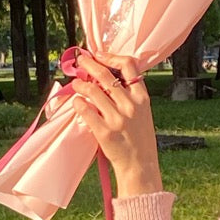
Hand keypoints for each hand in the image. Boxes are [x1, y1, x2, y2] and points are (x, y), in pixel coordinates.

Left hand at [70, 52, 162, 197]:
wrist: (140, 164)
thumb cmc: (139, 137)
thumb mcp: (143, 112)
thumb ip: (130, 95)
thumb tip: (105, 77)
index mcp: (142, 98)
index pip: (129, 65)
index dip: (111, 57)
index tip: (99, 55)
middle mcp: (130, 105)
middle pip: (105, 75)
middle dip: (89, 64)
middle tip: (81, 60)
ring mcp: (117, 118)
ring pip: (92, 91)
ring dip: (80, 84)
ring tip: (76, 83)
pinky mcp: (104, 131)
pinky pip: (85, 110)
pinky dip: (78, 102)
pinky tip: (76, 101)